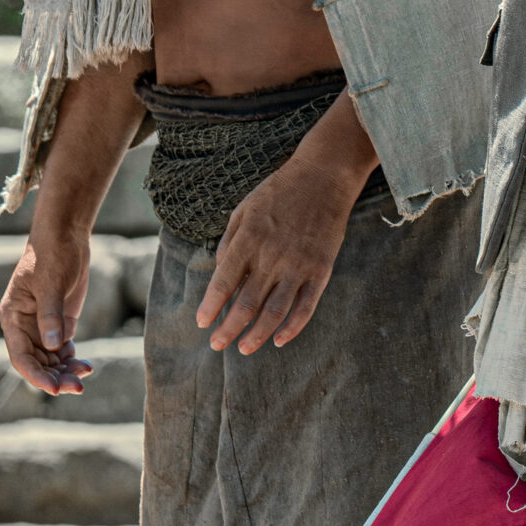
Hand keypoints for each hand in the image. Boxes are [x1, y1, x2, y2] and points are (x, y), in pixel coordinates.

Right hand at [0, 229, 97, 395]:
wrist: (66, 235)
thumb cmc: (52, 255)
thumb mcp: (51, 284)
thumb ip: (51, 316)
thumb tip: (54, 346)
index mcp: (12, 317)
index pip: (20, 356)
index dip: (36, 375)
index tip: (54, 389)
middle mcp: (24, 326)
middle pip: (37, 363)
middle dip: (55, 377)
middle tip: (78, 386)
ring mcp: (41, 326)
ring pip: (50, 360)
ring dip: (65, 371)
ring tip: (85, 373)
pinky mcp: (58, 323)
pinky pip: (62, 350)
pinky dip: (72, 360)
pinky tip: (86, 364)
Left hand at [196, 147, 366, 356]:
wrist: (324, 176)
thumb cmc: (278, 191)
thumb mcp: (244, 208)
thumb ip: (229, 242)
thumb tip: (219, 274)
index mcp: (248, 239)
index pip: (223, 283)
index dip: (210, 307)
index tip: (201, 323)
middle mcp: (271, 256)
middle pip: (246, 304)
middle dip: (228, 329)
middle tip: (216, 345)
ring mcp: (298, 265)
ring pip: (275, 312)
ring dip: (257, 335)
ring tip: (243, 348)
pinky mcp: (321, 269)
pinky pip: (306, 306)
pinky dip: (293, 327)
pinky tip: (280, 340)